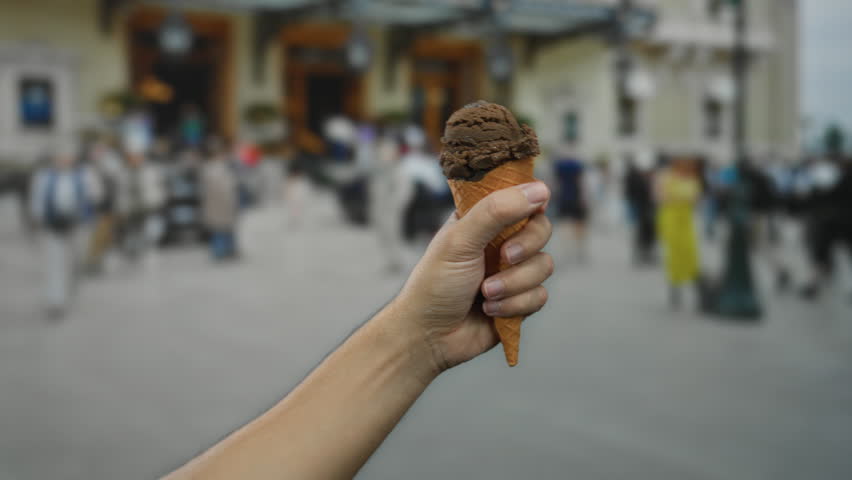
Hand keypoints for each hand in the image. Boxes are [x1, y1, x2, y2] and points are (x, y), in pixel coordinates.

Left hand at [391, 182, 552, 372]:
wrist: (430, 336)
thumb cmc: (436, 283)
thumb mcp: (460, 240)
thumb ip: (496, 211)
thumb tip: (540, 189)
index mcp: (483, 218)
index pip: (521, 196)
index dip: (530, 203)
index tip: (529, 213)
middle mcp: (500, 241)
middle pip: (542, 229)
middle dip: (525, 248)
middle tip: (503, 258)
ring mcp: (512, 271)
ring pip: (544, 266)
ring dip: (515, 284)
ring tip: (485, 294)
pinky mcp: (520, 300)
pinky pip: (540, 296)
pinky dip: (515, 305)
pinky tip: (490, 311)